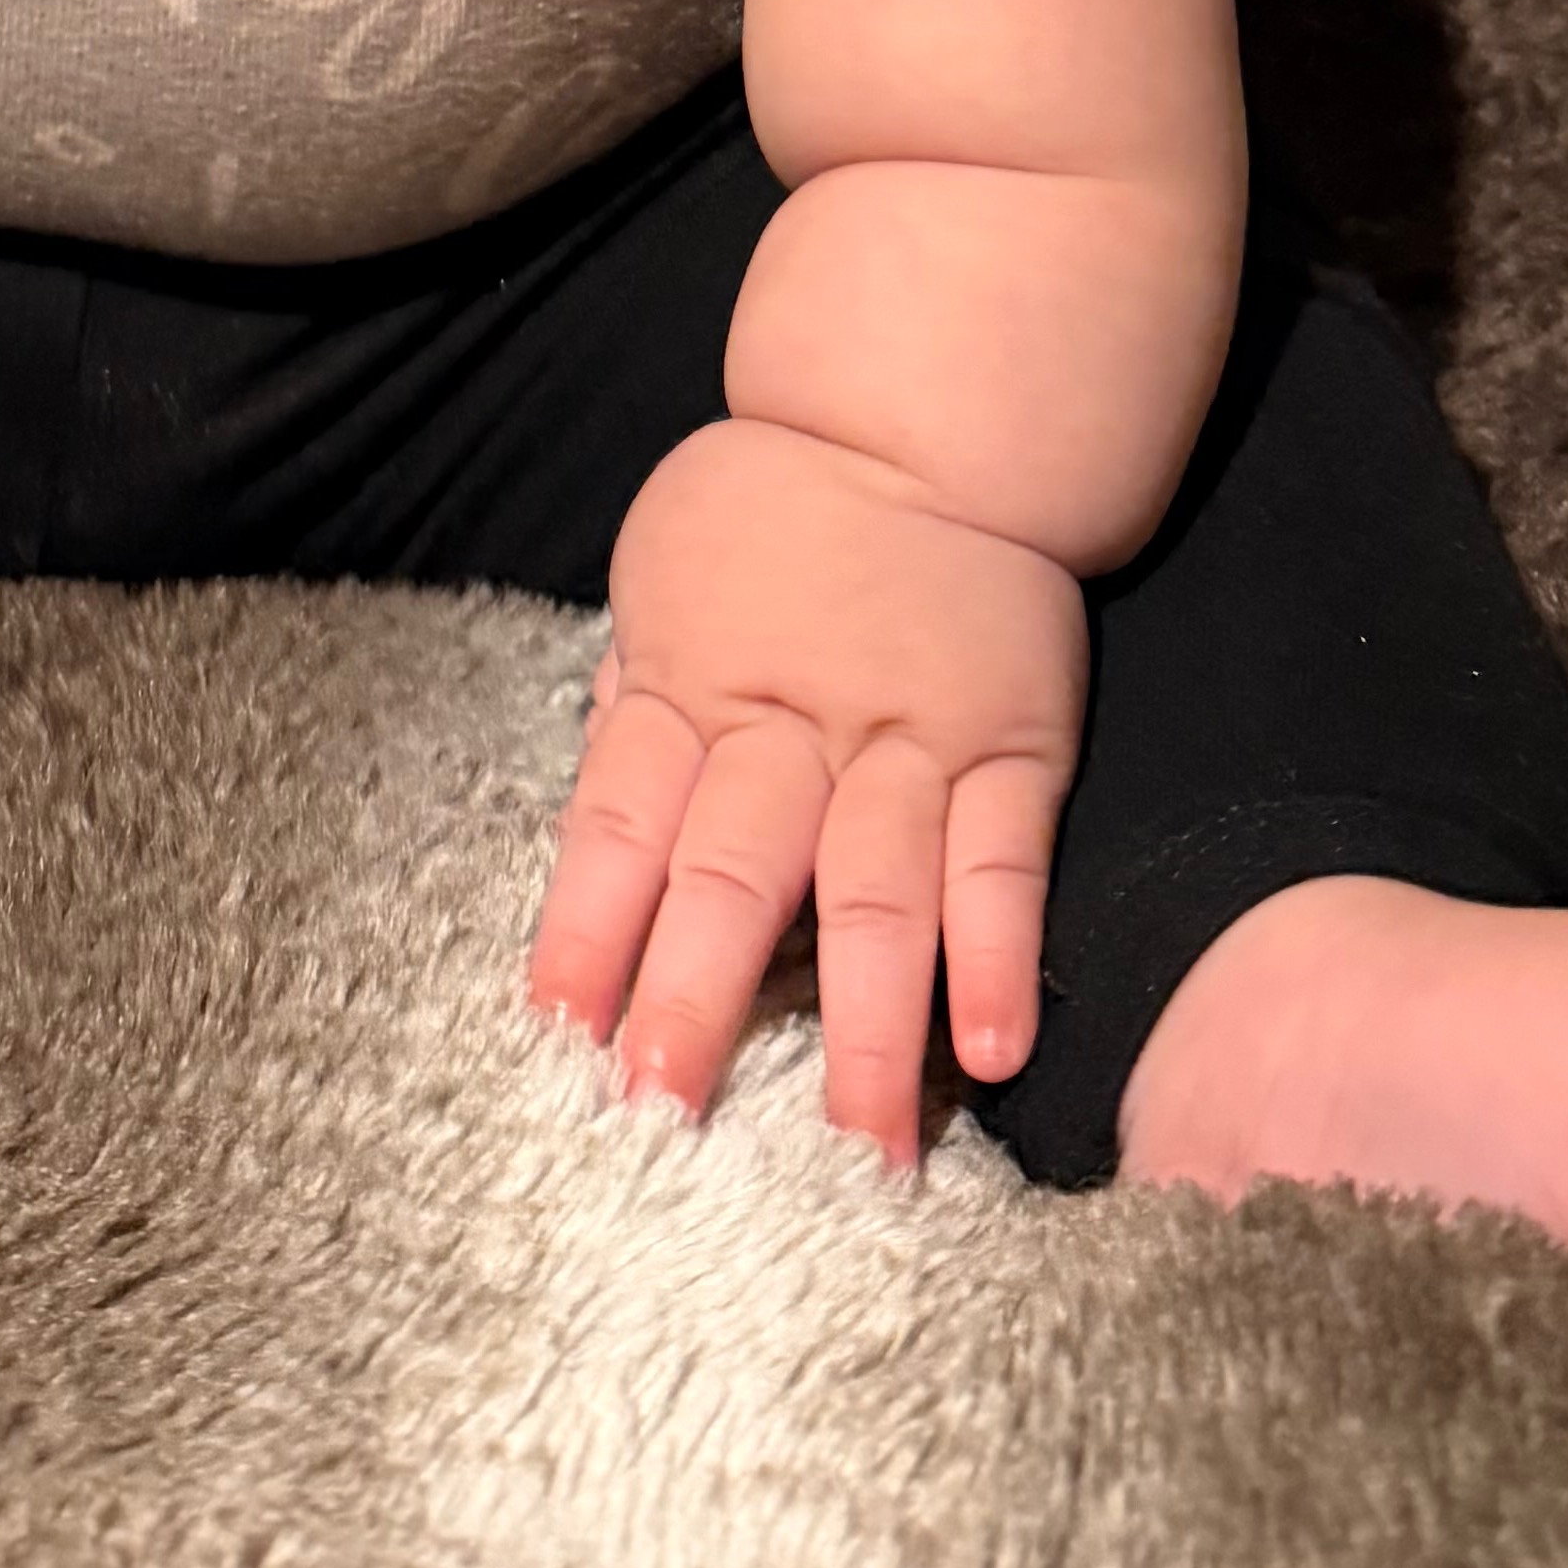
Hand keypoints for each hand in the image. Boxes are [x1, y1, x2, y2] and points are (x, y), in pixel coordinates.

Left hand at [526, 416, 1086, 1156]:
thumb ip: (636, 710)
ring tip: (863, 1149)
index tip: (556, 1043)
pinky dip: (1000, 953)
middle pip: (734, 873)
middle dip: (695, 999)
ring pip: (879, 891)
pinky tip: (996, 1049)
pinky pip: (1004, 860)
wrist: (923, 418)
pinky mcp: (1011, 745)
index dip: (583, 935)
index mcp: (686, 687)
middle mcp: (791, 726)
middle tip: (666, 1118)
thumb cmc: (767, 515)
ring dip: (871, 1026)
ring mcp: (907, 740)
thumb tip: (594, 844)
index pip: (618, 828)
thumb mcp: (662, 583)